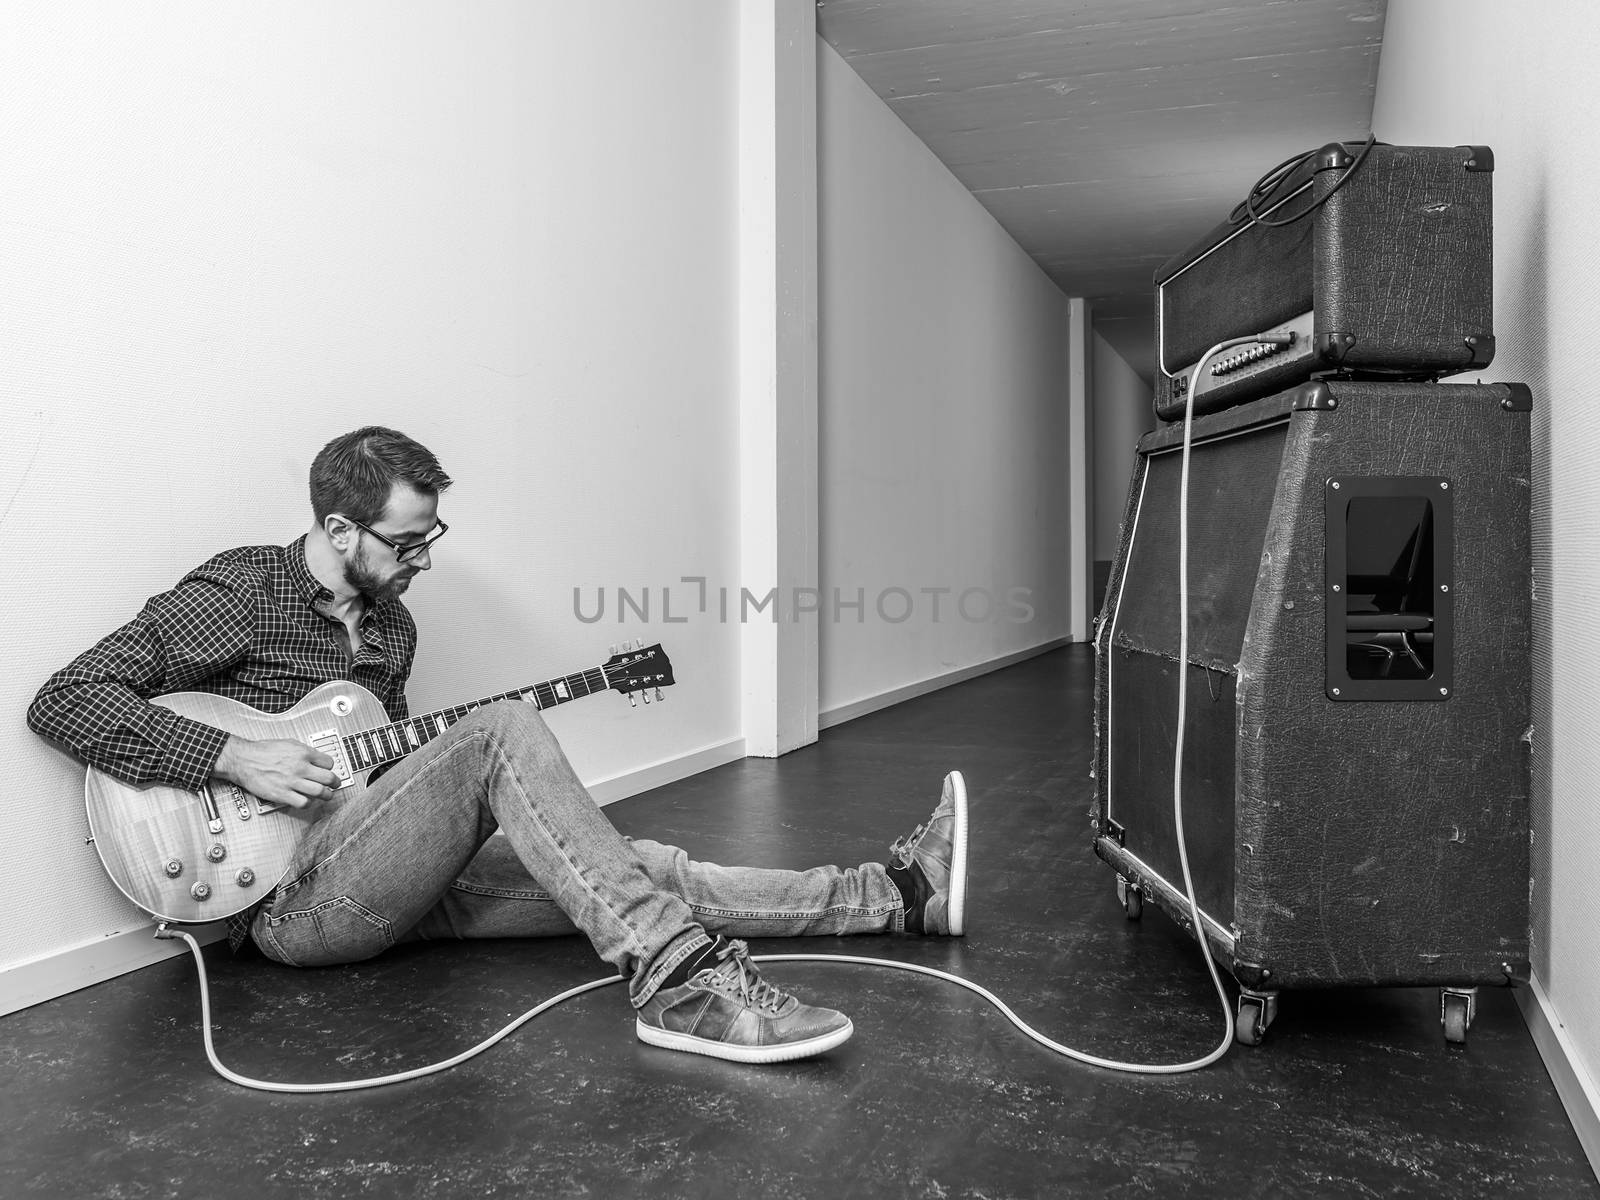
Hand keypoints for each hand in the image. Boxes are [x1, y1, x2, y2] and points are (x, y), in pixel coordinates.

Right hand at [212, 736, 339, 808]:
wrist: (244, 760)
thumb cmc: (262, 751)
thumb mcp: (288, 743)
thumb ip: (304, 751)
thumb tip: (315, 758)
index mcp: (303, 753)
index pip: (329, 763)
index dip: (330, 768)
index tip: (328, 771)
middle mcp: (300, 767)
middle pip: (329, 778)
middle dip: (335, 783)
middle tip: (335, 785)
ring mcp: (292, 781)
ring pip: (320, 792)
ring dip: (326, 795)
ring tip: (326, 796)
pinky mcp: (283, 794)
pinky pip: (304, 803)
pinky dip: (308, 803)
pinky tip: (307, 800)